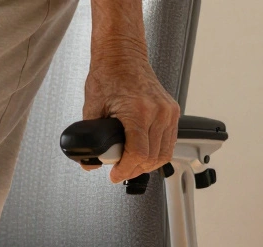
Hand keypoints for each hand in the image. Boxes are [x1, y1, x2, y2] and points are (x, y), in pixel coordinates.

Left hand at [83, 50, 179, 183]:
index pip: (138, 153)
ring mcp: (168, 111)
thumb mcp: (92, 108)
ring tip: (130, 165)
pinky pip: (169, 141)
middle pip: (152, 157)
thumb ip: (90, 138)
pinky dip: (157, 152)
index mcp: (139, 111)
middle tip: (119, 171)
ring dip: (147, 164)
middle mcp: (158, 111)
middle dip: (134, 169)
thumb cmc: (108, 75)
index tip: (115, 174)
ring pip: (164, 153)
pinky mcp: (172, 111)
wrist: (122, 56)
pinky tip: (143, 154)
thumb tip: (90, 161)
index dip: (125, 169)